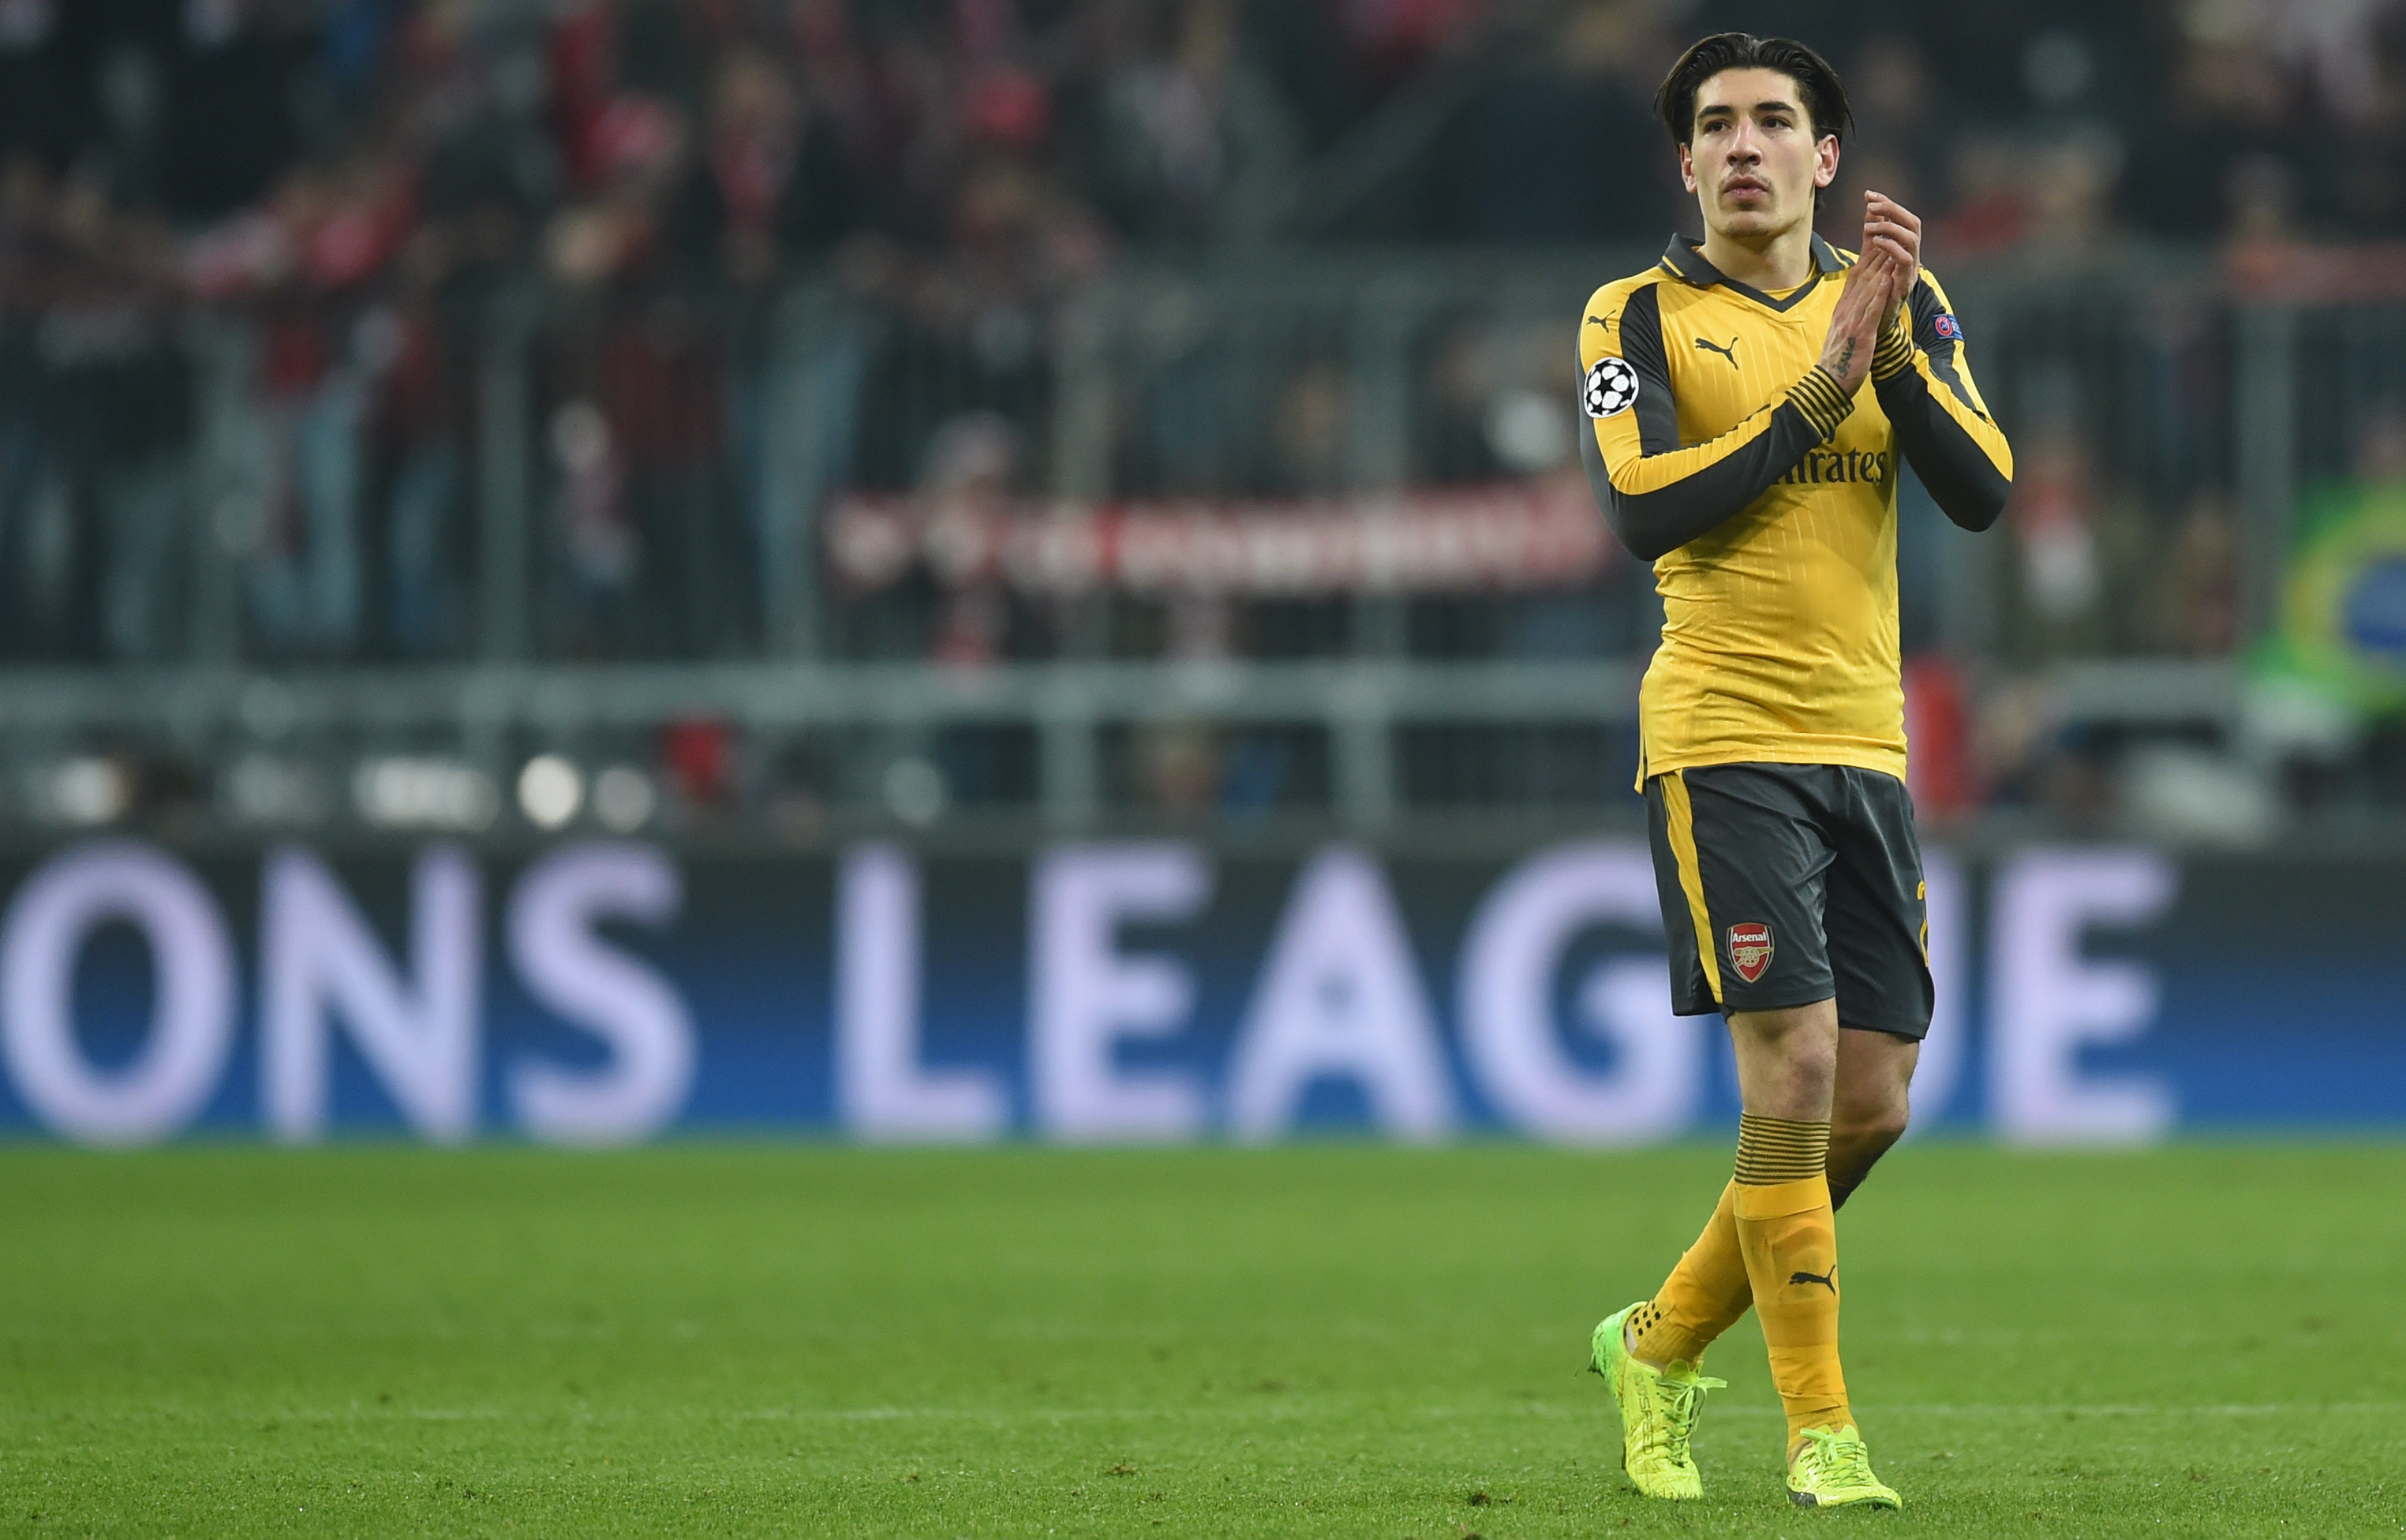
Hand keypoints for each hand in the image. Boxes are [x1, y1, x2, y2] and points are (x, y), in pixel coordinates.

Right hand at [1816, 244, 1900, 394]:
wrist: (1828, 384)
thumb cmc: (1839, 359)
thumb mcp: (1844, 329)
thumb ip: (1851, 310)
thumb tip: (1859, 296)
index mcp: (1844, 307)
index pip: (1857, 273)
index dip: (1867, 251)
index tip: (1876, 230)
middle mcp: (1846, 309)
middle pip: (1862, 274)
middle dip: (1875, 248)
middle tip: (1884, 224)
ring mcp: (1852, 321)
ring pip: (1868, 287)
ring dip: (1879, 264)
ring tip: (1890, 242)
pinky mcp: (1860, 335)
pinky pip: (1871, 310)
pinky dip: (1879, 293)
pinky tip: (1887, 278)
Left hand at [1862, 190, 1921, 332]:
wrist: (1871, 326)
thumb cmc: (1873, 292)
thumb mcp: (1871, 258)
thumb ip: (1872, 235)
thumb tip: (1870, 209)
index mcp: (1904, 249)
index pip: (1902, 218)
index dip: (1887, 204)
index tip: (1868, 194)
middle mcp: (1912, 257)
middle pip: (1913, 223)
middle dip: (1893, 209)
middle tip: (1870, 205)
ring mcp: (1910, 270)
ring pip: (1912, 239)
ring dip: (1890, 228)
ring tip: (1868, 227)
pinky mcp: (1905, 285)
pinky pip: (1906, 261)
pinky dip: (1892, 248)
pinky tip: (1876, 243)